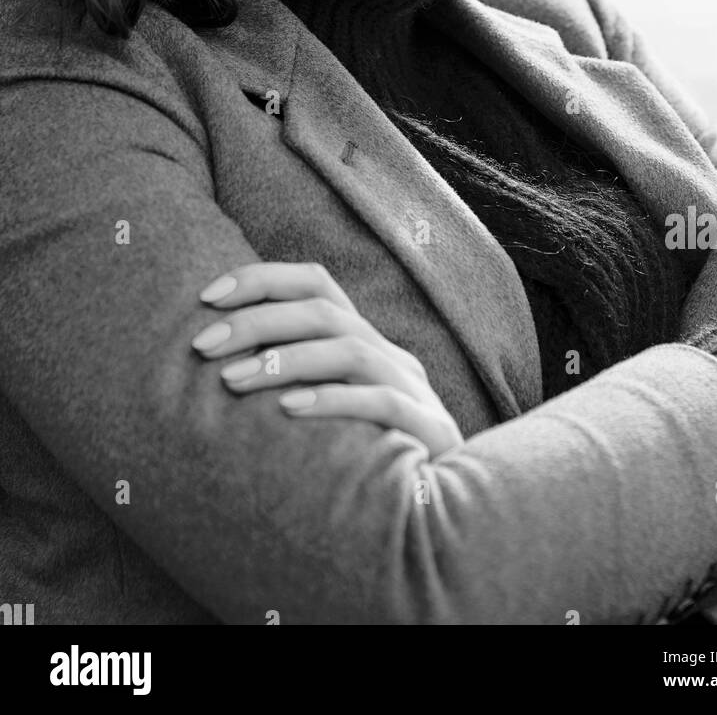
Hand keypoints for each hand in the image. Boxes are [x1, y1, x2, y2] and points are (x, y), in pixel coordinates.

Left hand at [192, 261, 463, 458]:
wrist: (438, 512)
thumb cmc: (364, 459)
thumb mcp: (326, 409)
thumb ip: (288, 380)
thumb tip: (212, 361)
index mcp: (364, 341)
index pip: (316, 284)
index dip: (262, 280)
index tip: (206, 297)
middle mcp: (389, 355)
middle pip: (324, 311)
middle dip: (257, 321)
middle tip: (203, 345)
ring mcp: (412, 389)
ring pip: (350, 351)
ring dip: (285, 360)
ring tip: (231, 380)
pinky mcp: (428, 429)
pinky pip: (381, 403)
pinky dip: (333, 400)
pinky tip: (289, 410)